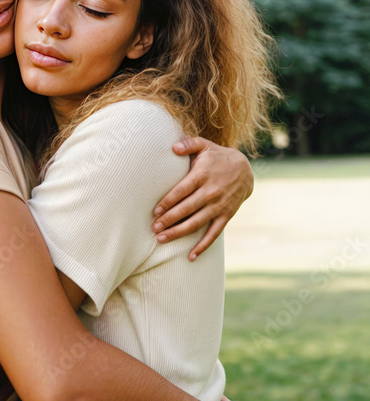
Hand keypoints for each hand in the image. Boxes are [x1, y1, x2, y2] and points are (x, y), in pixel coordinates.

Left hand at [152, 137, 253, 259]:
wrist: (245, 169)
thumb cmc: (218, 157)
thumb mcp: (205, 145)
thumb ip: (188, 144)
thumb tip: (172, 147)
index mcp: (202, 175)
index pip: (182, 191)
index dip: (168, 202)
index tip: (155, 211)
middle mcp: (210, 192)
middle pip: (186, 209)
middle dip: (169, 220)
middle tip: (154, 229)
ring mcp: (219, 206)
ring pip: (196, 223)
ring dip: (179, 233)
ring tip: (162, 239)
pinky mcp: (226, 216)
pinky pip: (213, 234)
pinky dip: (203, 246)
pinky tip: (191, 256)